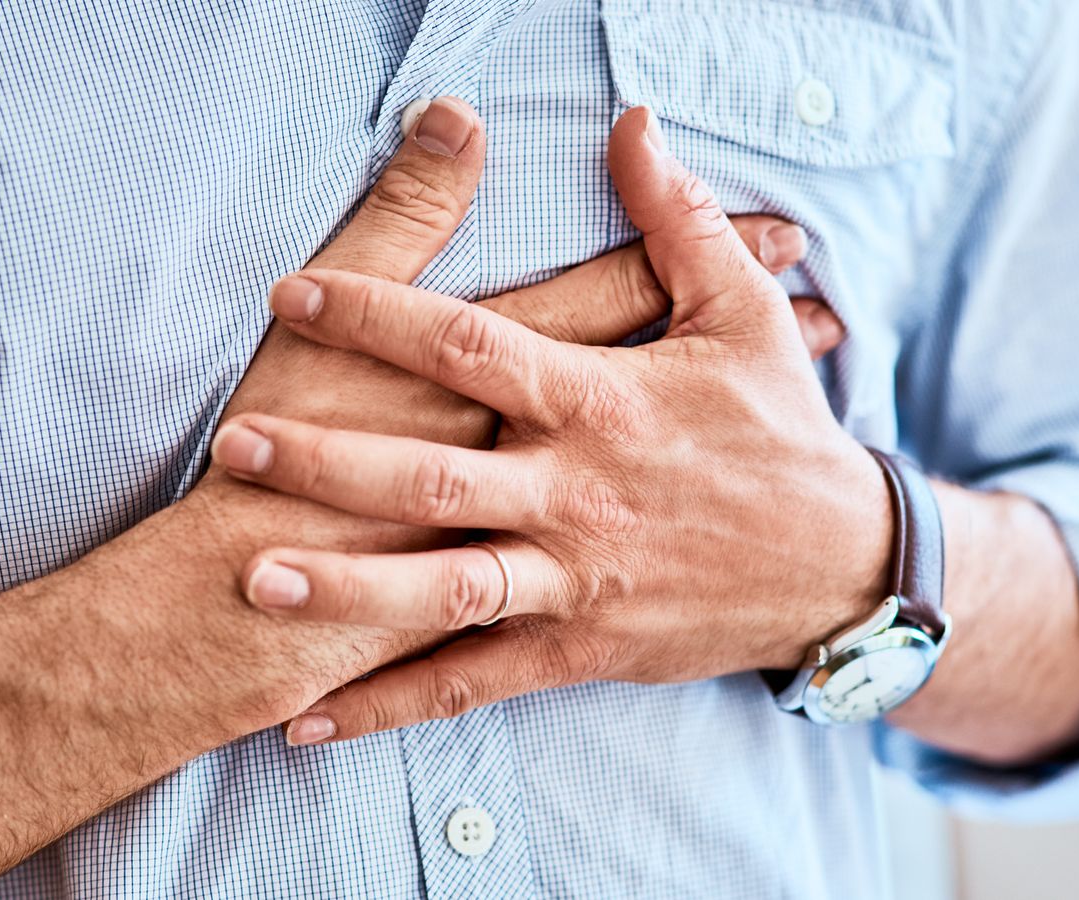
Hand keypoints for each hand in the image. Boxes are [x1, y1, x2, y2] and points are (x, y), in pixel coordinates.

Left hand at [215, 107, 888, 742]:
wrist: (841, 566)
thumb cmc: (782, 433)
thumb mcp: (745, 314)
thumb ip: (677, 220)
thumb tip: (634, 122)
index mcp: (603, 401)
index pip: (473, 347)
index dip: (379, 316)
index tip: (296, 293)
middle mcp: (578, 492)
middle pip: (436, 475)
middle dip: (330, 460)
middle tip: (237, 442)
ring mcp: (577, 577)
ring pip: (447, 589)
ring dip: (348, 588)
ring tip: (255, 580)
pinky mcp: (581, 647)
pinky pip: (475, 680)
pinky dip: (394, 703)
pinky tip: (312, 720)